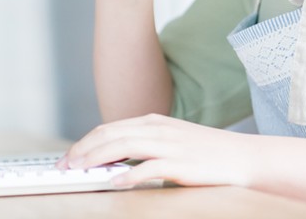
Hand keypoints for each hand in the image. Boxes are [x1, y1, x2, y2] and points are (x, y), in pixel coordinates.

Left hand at [57, 114, 254, 188]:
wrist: (241, 157)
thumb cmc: (206, 152)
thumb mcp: (171, 139)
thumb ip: (144, 145)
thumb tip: (113, 160)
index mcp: (153, 122)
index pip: (109, 128)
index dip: (85, 142)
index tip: (67, 157)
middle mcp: (158, 129)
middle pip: (110, 134)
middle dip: (83, 149)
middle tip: (64, 166)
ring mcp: (170, 145)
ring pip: (123, 146)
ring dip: (97, 158)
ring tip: (80, 170)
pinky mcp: (181, 163)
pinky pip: (149, 167)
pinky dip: (129, 175)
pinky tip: (115, 183)